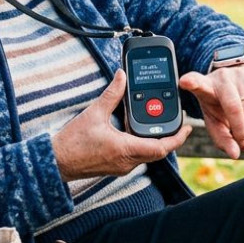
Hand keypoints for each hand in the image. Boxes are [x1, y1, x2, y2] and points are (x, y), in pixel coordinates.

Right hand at [52, 70, 189, 181]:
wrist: (56, 161)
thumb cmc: (72, 142)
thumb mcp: (94, 113)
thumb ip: (111, 94)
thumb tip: (122, 76)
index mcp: (125, 149)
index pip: (161, 147)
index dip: (178, 138)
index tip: (188, 128)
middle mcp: (127, 162)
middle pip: (158, 151)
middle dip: (169, 137)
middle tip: (177, 123)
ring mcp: (121, 166)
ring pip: (147, 155)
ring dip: (155, 140)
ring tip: (158, 123)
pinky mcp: (115, 166)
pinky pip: (136, 157)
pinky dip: (142, 144)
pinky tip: (136, 131)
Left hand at [178, 63, 243, 158]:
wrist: (238, 82)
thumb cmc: (221, 105)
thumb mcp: (214, 120)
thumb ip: (221, 138)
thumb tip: (235, 154)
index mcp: (205, 86)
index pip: (197, 82)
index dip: (192, 82)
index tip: (184, 82)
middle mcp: (223, 78)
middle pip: (232, 106)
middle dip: (239, 131)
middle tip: (242, 147)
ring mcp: (242, 77)